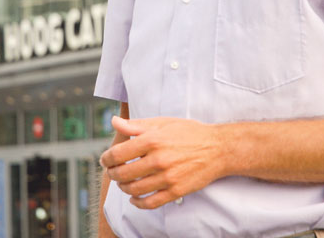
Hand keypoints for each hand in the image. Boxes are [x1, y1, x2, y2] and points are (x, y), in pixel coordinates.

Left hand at [99, 116, 224, 208]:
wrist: (218, 148)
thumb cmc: (189, 132)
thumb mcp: (162, 122)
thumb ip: (135, 125)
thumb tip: (113, 121)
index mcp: (152, 140)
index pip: (118, 154)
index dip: (106, 158)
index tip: (105, 160)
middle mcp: (158, 159)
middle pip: (123, 173)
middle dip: (112, 174)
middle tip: (112, 172)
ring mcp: (167, 177)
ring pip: (134, 189)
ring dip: (123, 188)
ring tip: (123, 183)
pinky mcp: (176, 191)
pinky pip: (151, 202)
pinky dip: (138, 203)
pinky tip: (134, 198)